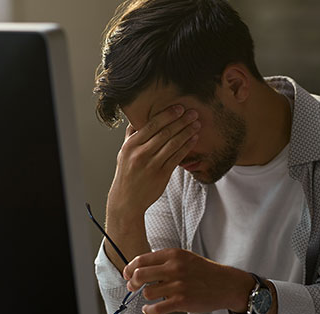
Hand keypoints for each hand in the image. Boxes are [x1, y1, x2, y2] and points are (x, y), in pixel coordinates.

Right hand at [107, 105, 199, 222]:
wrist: (126, 200)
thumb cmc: (126, 174)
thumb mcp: (123, 153)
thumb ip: (131, 135)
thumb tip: (137, 118)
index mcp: (131, 145)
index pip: (151, 125)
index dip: (167, 115)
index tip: (179, 107)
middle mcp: (140, 154)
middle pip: (165, 133)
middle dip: (181, 121)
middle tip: (193, 112)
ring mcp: (151, 165)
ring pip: (173, 144)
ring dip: (187, 132)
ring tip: (196, 124)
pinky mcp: (162, 175)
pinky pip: (177, 157)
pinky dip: (186, 146)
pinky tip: (194, 139)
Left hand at [122, 249, 253, 313]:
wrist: (227, 285)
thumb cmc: (206, 272)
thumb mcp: (185, 258)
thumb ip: (165, 261)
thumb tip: (143, 268)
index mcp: (173, 255)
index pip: (141, 259)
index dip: (130, 268)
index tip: (127, 274)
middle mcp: (174, 268)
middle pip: (139, 275)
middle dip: (132, 283)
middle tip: (132, 287)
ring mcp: (178, 285)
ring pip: (147, 292)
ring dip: (145, 297)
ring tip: (149, 299)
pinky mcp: (182, 301)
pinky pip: (156, 308)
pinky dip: (148, 310)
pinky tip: (149, 309)